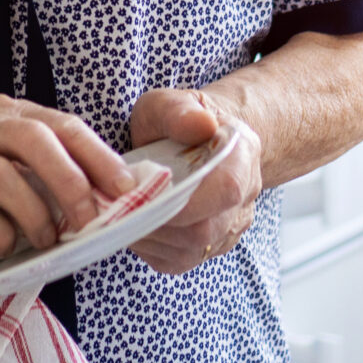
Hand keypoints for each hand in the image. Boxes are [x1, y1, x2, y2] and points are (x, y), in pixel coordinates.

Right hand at [0, 96, 134, 256]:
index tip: (127, 189)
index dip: (99, 157)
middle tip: (88, 220)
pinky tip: (4, 247)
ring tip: (45, 242)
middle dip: (70, 181)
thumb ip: (39, 172)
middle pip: (35, 140)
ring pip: (1, 173)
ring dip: (33, 213)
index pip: (63, 126)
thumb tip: (100, 205)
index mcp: (7, 115)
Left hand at [126, 87, 264, 274]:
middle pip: (204, 229)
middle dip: (154, 222)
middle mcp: (243, 197)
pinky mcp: (209, 248)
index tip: (141, 196)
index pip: (225, 189)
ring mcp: (230, 227)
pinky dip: (149, 247)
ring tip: (121, 213)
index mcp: (242, 155)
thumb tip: (199, 124)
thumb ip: (180, 111)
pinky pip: (178, 260)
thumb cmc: (178, 120)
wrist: (196, 139)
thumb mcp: (169, 102)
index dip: (183, 202)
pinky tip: (134, 224)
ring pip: (189, 250)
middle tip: (118, 207)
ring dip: (148, 236)